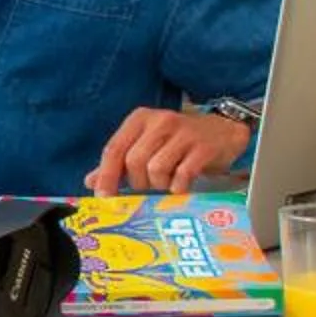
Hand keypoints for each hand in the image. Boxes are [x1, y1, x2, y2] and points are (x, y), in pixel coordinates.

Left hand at [87, 108, 252, 195]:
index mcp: (140, 119)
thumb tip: (91, 182)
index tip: (104, 197)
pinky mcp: (203, 147)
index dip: (106, 175)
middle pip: (134, 161)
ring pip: (156, 168)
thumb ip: (119, 162)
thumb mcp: (147, 145)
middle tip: (147, 186)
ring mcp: (184, 133)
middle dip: (138, 182)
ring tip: (167, 183)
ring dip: (159, 184)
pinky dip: (178, 186)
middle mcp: (160, 121)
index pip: (114, 148)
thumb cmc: (179, 142)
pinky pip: (182, 174)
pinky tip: (181, 185)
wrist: (224, 131)